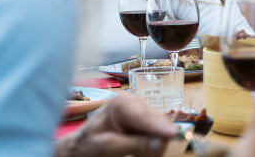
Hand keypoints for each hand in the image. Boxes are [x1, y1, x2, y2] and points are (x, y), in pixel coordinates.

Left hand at [54, 93, 176, 156]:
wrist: (81, 147)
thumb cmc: (87, 145)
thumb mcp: (107, 146)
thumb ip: (134, 144)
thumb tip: (160, 143)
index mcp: (122, 102)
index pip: (145, 116)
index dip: (160, 127)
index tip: (173, 135)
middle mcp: (136, 103)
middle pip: (157, 121)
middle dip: (156, 138)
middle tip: (144, 155)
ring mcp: (142, 112)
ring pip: (160, 129)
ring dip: (153, 144)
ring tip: (134, 152)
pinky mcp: (145, 122)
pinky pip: (157, 135)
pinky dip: (151, 145)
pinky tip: (137, 149)